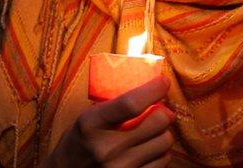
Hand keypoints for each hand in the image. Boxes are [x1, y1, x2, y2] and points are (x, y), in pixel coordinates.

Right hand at [44, 75, 173, 167]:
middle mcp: (106, 147)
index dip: (154, 90)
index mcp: (92, 124)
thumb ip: (114, 106)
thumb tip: (149, 89)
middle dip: (164, 112)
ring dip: (163, 134)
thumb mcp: (87, 118)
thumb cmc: (78, 142)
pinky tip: (151, 150)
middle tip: (161, 111)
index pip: (131, 103)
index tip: (163, 82)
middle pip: (157, 122)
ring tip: (153, 133)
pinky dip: (161, 153)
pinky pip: (162, 162)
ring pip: (164, 143)